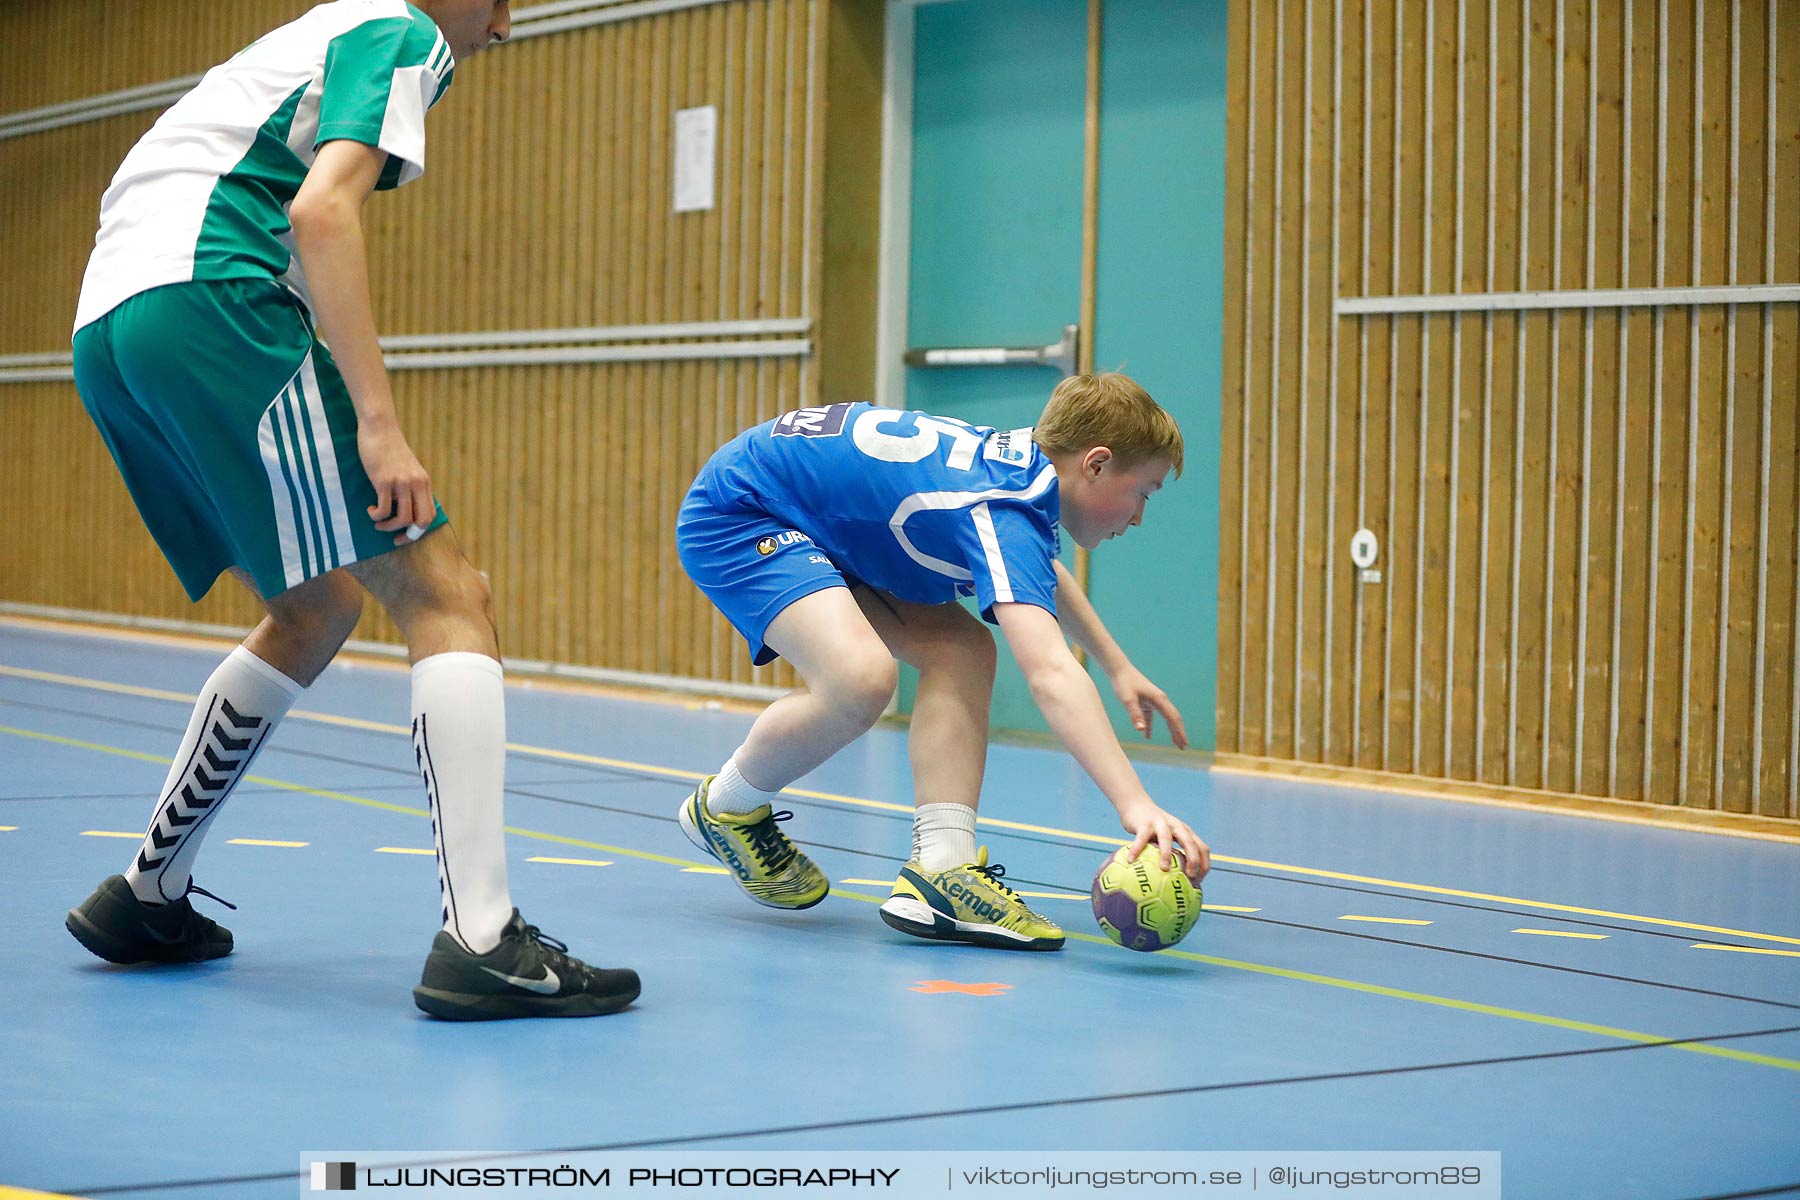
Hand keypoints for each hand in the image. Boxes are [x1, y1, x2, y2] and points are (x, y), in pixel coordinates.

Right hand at [358, 420, 434, 544]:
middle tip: (393, 538)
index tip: (403, 536)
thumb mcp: (407, 468)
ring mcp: (401, 483)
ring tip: (377, 522)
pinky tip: (370, 510)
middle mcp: (417, 484)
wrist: (380, 427)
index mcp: (424, 483)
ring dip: (388, 527)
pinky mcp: (384, 480)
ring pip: (403, 519)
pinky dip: (376, 516)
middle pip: (422, 522)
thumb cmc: (389, 449)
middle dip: (408, 536)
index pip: (430, 516)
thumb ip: (411, 486)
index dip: (418, 532)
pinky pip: (384, 510)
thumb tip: (407, 508)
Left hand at [1110, 664, 1187, 748]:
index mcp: (1159, 699)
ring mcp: (1153, 700)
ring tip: (1175, 743)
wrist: (1118, 669)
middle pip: (1172, 718)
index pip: (1173, 718)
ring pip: (1165, 718)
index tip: (1184, 743)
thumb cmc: (1124, 683)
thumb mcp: (1128, 700)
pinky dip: (1150, 726)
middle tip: (1183, 747)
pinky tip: (1147, 737)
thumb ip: (1135, 714)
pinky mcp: (1145, 701)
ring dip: (1170, 731)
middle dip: (1179, 733)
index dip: (1179, 731)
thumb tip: (1141, 731)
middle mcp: (1160, 699)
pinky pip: (1151, 717)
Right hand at [1120, 798, 1209, 881]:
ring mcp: (1161, 823)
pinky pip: (1141, 838)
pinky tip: (1131, 862)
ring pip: (1166, 838)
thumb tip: (1174, 884)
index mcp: (1185, 832)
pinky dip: (1136, 850)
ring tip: (1164, 869)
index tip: (1200, 881)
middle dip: (1193, 860)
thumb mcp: (1166, 838)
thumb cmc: (1152, 828)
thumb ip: (1172, 854)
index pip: (1202, 848)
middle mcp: (1176, 826)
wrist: (1136, 805)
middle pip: (1190, 842)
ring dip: (1167, 854)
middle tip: (1190, 876)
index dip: (1204, 864)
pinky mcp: (1145, 823)